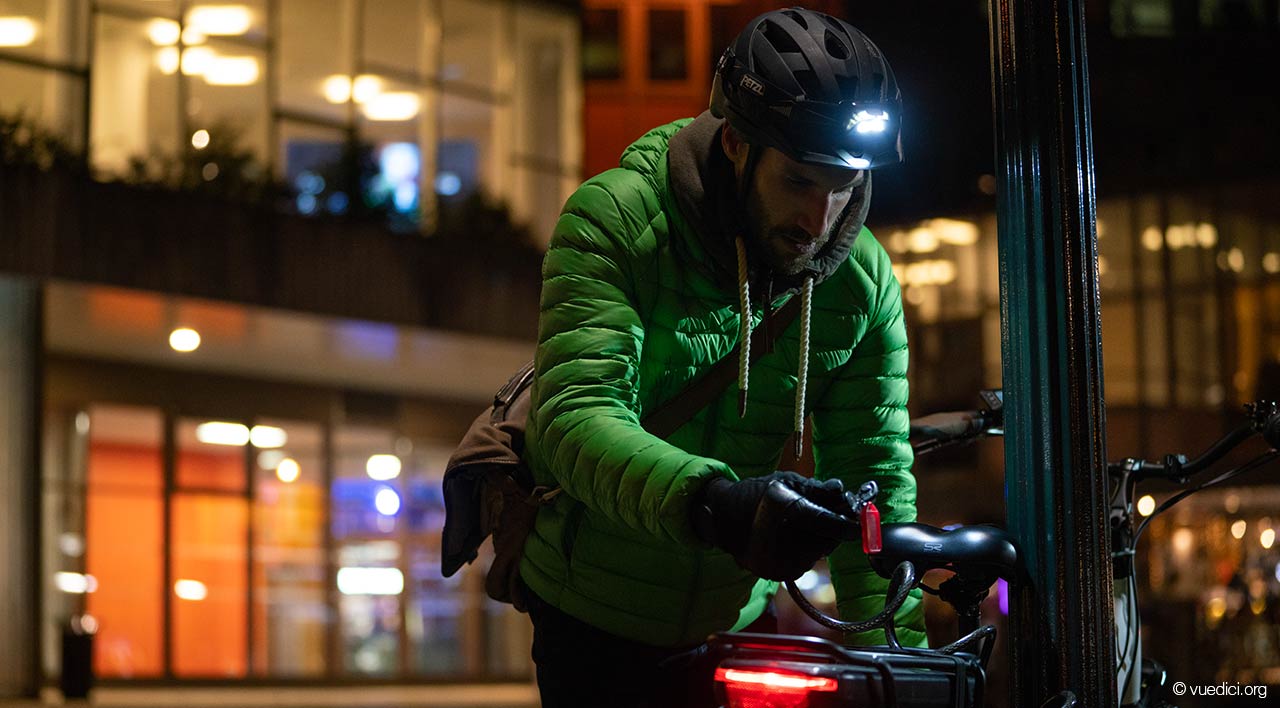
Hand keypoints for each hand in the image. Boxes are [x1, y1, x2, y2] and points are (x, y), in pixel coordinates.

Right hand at [692, 471, 857, 580]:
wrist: (721, 520)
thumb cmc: (753, 495)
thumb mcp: (784, 482)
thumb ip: (815, 489)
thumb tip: (841, 492)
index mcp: (777, 509)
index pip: (820, 520)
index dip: (843, 522)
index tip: (859, 525)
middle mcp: (776, 541)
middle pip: (824, 540)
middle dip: (834, 529)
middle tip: (836, 514)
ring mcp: (775, 562)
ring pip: (817, 552)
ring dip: (821, 539)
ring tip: (803, 525)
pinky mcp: (778, 574)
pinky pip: (806, 561)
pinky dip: (808, 549)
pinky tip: (794, 538)